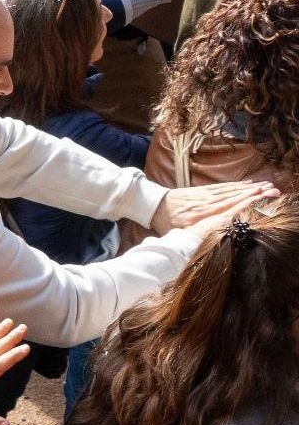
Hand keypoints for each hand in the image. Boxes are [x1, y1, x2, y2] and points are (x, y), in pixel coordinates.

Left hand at [149, 180, 276, 234]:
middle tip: (273, 189)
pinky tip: (246, 184)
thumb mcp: (180, 233)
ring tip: (265, 184)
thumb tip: (210, 240)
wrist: (152, 205)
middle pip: (235, 196)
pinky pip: (222, 187)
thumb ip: (196, 235)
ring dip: (248, 187)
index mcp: (204, 214)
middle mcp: (207, 202)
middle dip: (254, 192)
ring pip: (230, 190)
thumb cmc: (166, 222)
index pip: (230, 206)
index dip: (247, 201)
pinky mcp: (202, 190)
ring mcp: (205, 195)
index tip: (261, 197)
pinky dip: (235, 185)